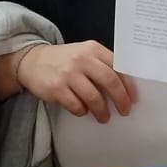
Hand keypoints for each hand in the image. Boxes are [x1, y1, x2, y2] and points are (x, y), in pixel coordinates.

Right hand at [16, 41, 137, 122]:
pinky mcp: (56, 87)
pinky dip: (82, 111)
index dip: (128, 85)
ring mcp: (68, 73)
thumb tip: (124, 88)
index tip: (133, 99)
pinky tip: (82, 110)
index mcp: (93, 49)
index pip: (118, 67)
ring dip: (102, 111)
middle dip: (120, 100)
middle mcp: (82, 59)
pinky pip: (76, 106)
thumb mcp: (84, 54)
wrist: (32, 61)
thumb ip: (102, 65)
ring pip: (94, 97)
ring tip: (104, 117)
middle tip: (124, 111)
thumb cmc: (64, 61)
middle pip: (110, 81)